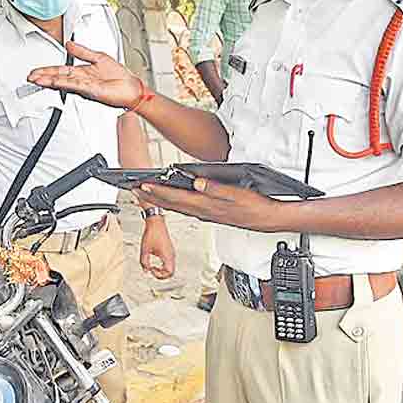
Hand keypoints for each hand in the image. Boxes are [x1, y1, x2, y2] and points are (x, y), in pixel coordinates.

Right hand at [28, 41, 142, 108]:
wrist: (131, 87)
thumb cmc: (119, 76)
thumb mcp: (98, 57)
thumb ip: (82, 51)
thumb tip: (69, 44)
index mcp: (82, 72)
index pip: (60, 70)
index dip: (47, 70)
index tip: (36, 71)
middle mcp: (81, 80)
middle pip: (58, 77)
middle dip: (43, 77)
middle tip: (30, 77)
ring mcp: (84, 86)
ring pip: (63, 82)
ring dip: (49, 81)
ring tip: (36, 80)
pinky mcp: (91, 90)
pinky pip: (74, 85)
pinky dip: (63, 83)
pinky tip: (54, 82)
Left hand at [135, 177, 285, 232]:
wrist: (267, 219)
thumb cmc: (254, 206)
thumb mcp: (237, 194)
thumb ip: (216, 189)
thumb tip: (197, 183)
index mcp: (207, 205)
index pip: (177, 197)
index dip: (158, 191)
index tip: (143, 185)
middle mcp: (203, 212)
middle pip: (172, 204)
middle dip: (152, 196)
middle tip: (135, 189)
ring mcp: (206, 214)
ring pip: (178, 208)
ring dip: (161, 200)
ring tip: (147, 193)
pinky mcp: (211, 214)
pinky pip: (187, 209)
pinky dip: (175, 204)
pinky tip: (172, 201)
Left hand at [140, 216, 175, 279]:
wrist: (156, 223)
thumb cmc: (152, 234)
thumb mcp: (144, 250)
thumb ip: (144, 262)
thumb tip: (146, 270)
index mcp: (167, 256)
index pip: (169, 273)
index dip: (160, 275)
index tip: (151, 270)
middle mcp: (171, 255)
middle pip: (171, 272)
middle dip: (161, 274)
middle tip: (152, 270)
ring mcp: (171, 252)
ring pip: (170, 267)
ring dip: (162, 270)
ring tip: (153, 266)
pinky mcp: (169, 250)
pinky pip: (169, 262)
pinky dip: (163, 265)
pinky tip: (155, 261)